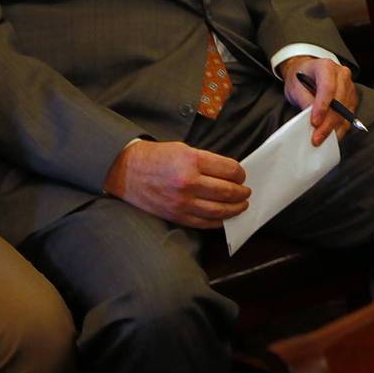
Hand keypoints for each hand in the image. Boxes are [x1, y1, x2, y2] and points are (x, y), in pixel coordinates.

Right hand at [104, 139, 249, 227]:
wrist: (127, 171)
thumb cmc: (157, 157)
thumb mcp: (184, 149)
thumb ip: (207, 161)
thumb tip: (230, 174)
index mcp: (192, 161)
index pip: (229, 170)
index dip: (240, 174)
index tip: (242, 175)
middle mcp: (188, 182)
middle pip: (227, 191)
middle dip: (241, 192)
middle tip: (246, 192)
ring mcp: (182, 202)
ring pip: (219, 210)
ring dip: (235, 209)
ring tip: (241, 205)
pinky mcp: (176, 216)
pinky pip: (204, 222)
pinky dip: (218, 221)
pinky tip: (224, 217)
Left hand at [281, 55, 357, 145]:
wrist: (307, 71)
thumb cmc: (300, 78)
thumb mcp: (295, 87)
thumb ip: (304, 101)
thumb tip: (313, 120)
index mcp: (326, 66)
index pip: (328, 87)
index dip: (322, 106)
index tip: (314, 122)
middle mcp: (342, 74)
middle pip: (339, 101)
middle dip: (328, 123)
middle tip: (316, 138)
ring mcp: (349, 86)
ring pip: (346, 111)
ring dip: (334, 128)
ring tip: (322, 139)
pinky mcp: (352, 98)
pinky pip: (349, 116)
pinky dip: (340, 128)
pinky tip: (331, 136)